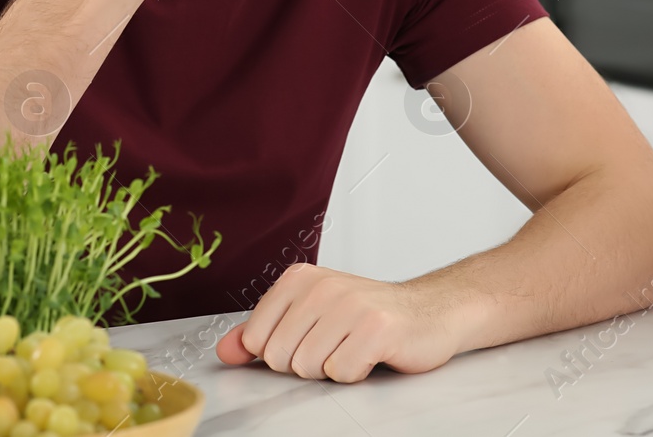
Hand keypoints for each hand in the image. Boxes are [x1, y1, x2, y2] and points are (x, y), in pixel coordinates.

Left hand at [214, 263, 464, 382]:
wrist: (427, 312)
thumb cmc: (366, 316)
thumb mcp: (308, 317)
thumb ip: (263, 333)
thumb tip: (225, 351)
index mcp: (299, 279)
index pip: (256, 337)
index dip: (279, 351)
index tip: (307, 338)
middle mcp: (322, 286)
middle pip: (280, 357)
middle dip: (306, 363)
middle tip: (335, 345)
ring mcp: (350, 305)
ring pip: (308, 367)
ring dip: (332, 368)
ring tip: (352, 347)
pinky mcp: (377, 327)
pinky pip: (342, 372)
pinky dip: (355, 373)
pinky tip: (370, 354)